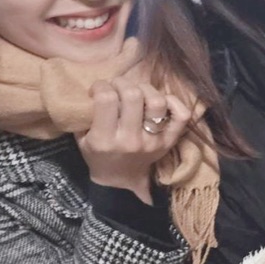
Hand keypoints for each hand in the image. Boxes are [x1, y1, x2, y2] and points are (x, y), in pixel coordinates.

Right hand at [77, 77, 190, 204]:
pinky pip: (181, 115)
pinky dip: (174, 101)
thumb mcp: (82, 138)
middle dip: (123, 83)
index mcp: (105, 140)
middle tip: (118, 87)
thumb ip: (86, 115)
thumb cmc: (98, 155)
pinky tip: (161, 100)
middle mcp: (131, 140)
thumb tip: (98, 88)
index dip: (102, 86)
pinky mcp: (169, 141)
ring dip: (146, 89)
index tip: (99, 89)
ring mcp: (153, 141)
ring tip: (138, 92)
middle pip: (133, 95)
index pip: (106, 99)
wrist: (120, 180)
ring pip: (157, 101)